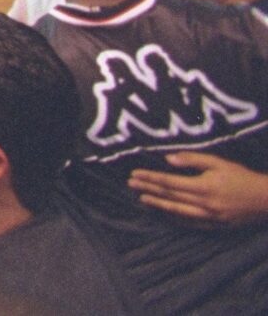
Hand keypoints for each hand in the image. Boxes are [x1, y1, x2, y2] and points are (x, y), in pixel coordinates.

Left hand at [128, 153, 267, 224]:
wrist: (266, 200)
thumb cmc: (242, 177)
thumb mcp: (219, 163)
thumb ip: (193, 160)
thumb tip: (168, 159)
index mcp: (204, 186)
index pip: (169, 182)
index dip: (150, 178)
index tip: (134, 174)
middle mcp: (204, 204)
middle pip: (170, 197)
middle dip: (149, 190)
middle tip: (130, 185)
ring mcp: (210, 217)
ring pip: (178, 212)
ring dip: (158, 205)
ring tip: (142, 200)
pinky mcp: (216, 225)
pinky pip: (191, 223)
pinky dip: (176, 218)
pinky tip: (165, 214)